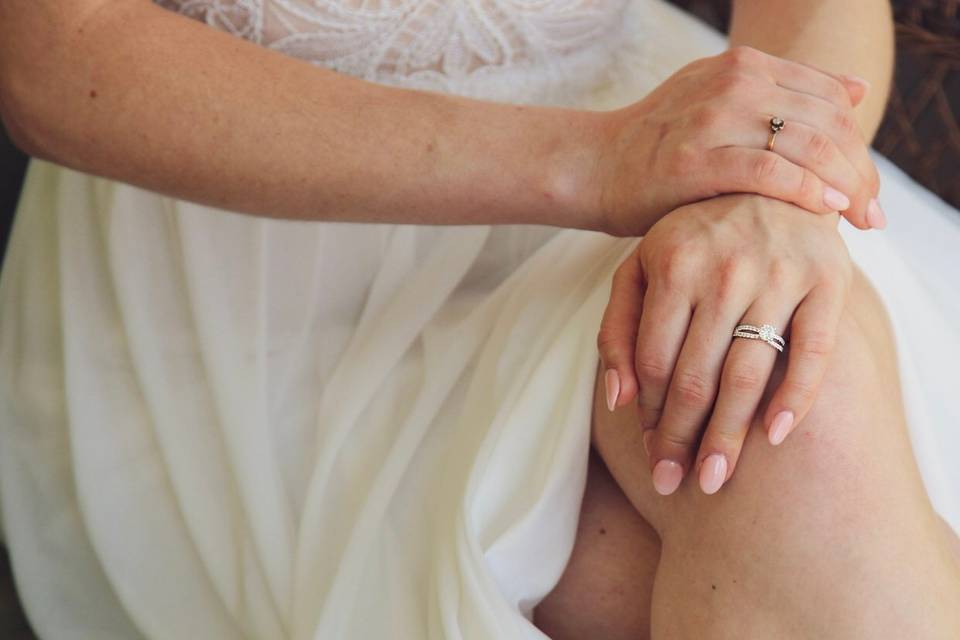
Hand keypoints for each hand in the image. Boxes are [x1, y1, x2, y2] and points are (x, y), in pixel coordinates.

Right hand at [593, 46, 882, 236]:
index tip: (867, 187)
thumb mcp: (720, 102)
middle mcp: (733, 82)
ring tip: (860, 218)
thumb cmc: (661, 148)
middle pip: (826, 122)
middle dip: (860, 170)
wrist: (596, 166)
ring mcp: (712, 118)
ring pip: (806, 144)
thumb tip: (853, 90)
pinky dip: (805, 190)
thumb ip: (783, 95)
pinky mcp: (695, 159)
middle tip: (874, 214)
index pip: (829, 99)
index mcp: (744, 65)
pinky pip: (769, 171)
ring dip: (844, 184)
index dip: (859, 144)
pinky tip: (825, 210)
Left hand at [596, 194, 852, 494]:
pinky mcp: (827, 279)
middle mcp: (724, 268)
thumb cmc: (693, 239)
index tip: (649, 450)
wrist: (771, 183)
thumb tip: (616, 400)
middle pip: (695, 375)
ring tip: (714, 480)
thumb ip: (618, 328)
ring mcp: (779, 273)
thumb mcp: (640, 269)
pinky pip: (813, 350)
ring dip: (730, 435)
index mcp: (672, 265)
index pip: (654, 360)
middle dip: (681, 438)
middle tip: (674, 484)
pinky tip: (775, 437)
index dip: (648, 412)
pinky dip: (797, 397)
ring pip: (748, 373)